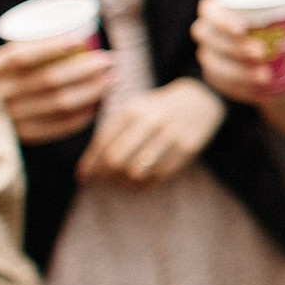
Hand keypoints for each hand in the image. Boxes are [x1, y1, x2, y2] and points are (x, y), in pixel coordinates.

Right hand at [0, 33, 113, 143]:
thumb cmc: (8, 79)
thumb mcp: (7, 61)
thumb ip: (31, 47)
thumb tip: (81, 32)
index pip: (23, 56)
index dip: (52, 47)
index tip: (81, 40)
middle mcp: (0, 94)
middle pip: (49, 79)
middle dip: (85, 68)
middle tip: (108, 60)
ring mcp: (12, 118)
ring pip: (59, 103)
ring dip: (91, 90)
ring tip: (111, 79)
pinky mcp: (25, 136)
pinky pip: (60, 125)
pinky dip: (83, 114)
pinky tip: (97, 104)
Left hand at [78, 78, 226, 184]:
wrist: (201, 99)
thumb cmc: (157, 110)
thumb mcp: (132, 112)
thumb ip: (108, 136)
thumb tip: (83, 172)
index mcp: (133, 110)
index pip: (103, 144)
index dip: (91, 164)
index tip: (86, 175)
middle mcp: (151, 121)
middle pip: (116, 159)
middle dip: (106, 175)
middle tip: (105, 180)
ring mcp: (171, 135)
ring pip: (137, 172)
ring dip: (125, 182)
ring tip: (122, 182)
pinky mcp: (187, 149)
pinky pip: (159, 176)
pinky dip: (145, 185)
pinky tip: (141, 182)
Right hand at [192, 0, 284, 105]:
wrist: (282, 62)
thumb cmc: (283, 29)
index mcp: (221, 8)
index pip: (209, 9)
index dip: (221, 18)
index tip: (243, 28)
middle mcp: (209, 31)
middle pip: (209, 37)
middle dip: (233, 46)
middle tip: (261, 53)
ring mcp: (210, 56)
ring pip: (214, 64)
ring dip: (237, 71)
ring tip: (265, 77)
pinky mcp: (216, 78)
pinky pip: (222, 85)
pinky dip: (239, 88)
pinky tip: (257, 91)